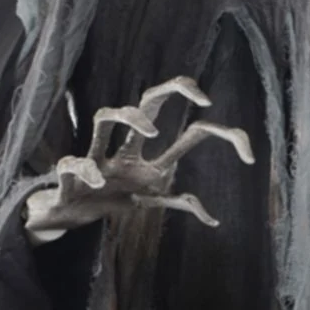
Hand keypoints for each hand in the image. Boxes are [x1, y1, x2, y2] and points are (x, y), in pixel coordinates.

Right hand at [23, 76, 254, 243]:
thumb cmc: (108, 199)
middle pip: (146, 104)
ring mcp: (97, 161)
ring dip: (128, 118)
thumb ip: (178, 201)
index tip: (247, 150)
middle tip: (199, 94)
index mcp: (147, 157)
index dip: (219, 135)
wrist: (63, 217)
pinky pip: (73, 163)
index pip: (188, 133)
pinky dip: (84, 169)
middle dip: (172, 91)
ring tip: (152, 131)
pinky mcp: (71, 179)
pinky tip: (96, 179)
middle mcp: (124, 151)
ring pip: (105, 119)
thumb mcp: (147, 202)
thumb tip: (212, 218)